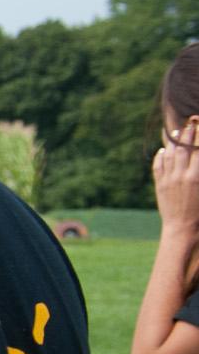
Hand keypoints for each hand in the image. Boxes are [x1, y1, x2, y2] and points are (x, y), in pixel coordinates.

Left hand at [156, 121, 198, 237]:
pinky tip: (162, 150)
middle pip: (183, 149)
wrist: (182, 228)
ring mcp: (168, 180)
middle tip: (189, 125)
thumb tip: (198, 157)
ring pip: (169, 156)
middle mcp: (181, 175)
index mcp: (197, 176)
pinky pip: (158, 166)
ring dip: (173, 142)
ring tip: (176, 133)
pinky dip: (160, 156)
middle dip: (186, 135)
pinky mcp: (160, 185)